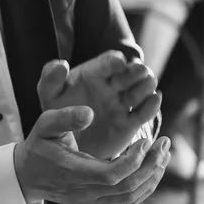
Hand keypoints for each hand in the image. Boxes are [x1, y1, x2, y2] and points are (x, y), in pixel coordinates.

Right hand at [14, 103, 170, 203]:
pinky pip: (128, 201)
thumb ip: (65, 117)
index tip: (145, 140)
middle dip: (151, 165)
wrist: (28, 176)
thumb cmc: (38, 147)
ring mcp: (92, 202)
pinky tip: (154, 169)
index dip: (133, 160)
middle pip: (127, 186)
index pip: (111, 175)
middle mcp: (84, 193)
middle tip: (164, 143)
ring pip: (131, 196)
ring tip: (164, 154)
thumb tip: (90, 113)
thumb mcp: (44, 125)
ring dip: (152, 176)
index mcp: (72, 173)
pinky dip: (146, 187)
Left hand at [37, 52, 160, 159]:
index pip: (110, 61)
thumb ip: (50, 79)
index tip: (119, 64)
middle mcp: (113, 85)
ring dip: (146, 87)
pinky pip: (145, 113)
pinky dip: (152, 105)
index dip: (115, 61)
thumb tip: (61, 64)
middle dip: (137, 71)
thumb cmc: (57, 110)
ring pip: (143, 89)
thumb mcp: (49, 94)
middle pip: (132, 72)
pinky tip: (154, 99)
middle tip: (140, 72)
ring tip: (144, 88)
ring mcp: (124, 103)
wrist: (66, 141)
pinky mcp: (130, 122)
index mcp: (95, 73)